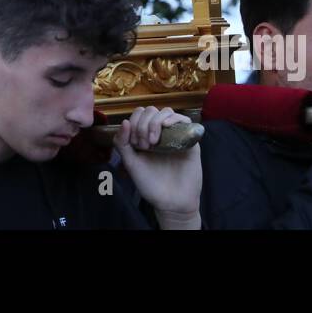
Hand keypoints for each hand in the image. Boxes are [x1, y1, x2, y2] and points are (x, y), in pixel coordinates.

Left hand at [114, 106, 200, 225]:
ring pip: (166, 112)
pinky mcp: (189, 140)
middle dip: (143, 125)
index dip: (134, 123)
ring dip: (155, 122)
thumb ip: (122, 143)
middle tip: (144, 145)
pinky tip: (166, 127)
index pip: (138, 115)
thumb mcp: (131, 164)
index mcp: (144, 136)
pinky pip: (184, 120)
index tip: (135, 144)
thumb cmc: (150, 185)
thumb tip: (125, 121)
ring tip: (154, 142)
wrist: (171, 201)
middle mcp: (159, 133)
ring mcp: (175, 135)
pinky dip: (173, 119)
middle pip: (150, 111)